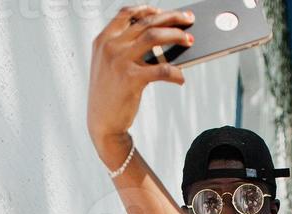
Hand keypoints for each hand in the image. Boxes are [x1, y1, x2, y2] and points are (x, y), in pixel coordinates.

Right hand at [87, 6, 194, 162]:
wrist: (102, 123)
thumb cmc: (110, 94)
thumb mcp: (108, 65)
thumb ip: (124, 48)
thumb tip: (159, 38)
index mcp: (103, 40)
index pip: (126, 13)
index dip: (147, 8)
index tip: (163, 11)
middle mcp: (110, 47)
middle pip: (146, 22)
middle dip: (172, 17)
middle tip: (188, 19)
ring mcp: (120, 61)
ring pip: (154, 37)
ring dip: (176, 36)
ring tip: (189, 41)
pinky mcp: (131, 79)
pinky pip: (161, 70)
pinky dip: (175, 73)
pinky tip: (181, 78)